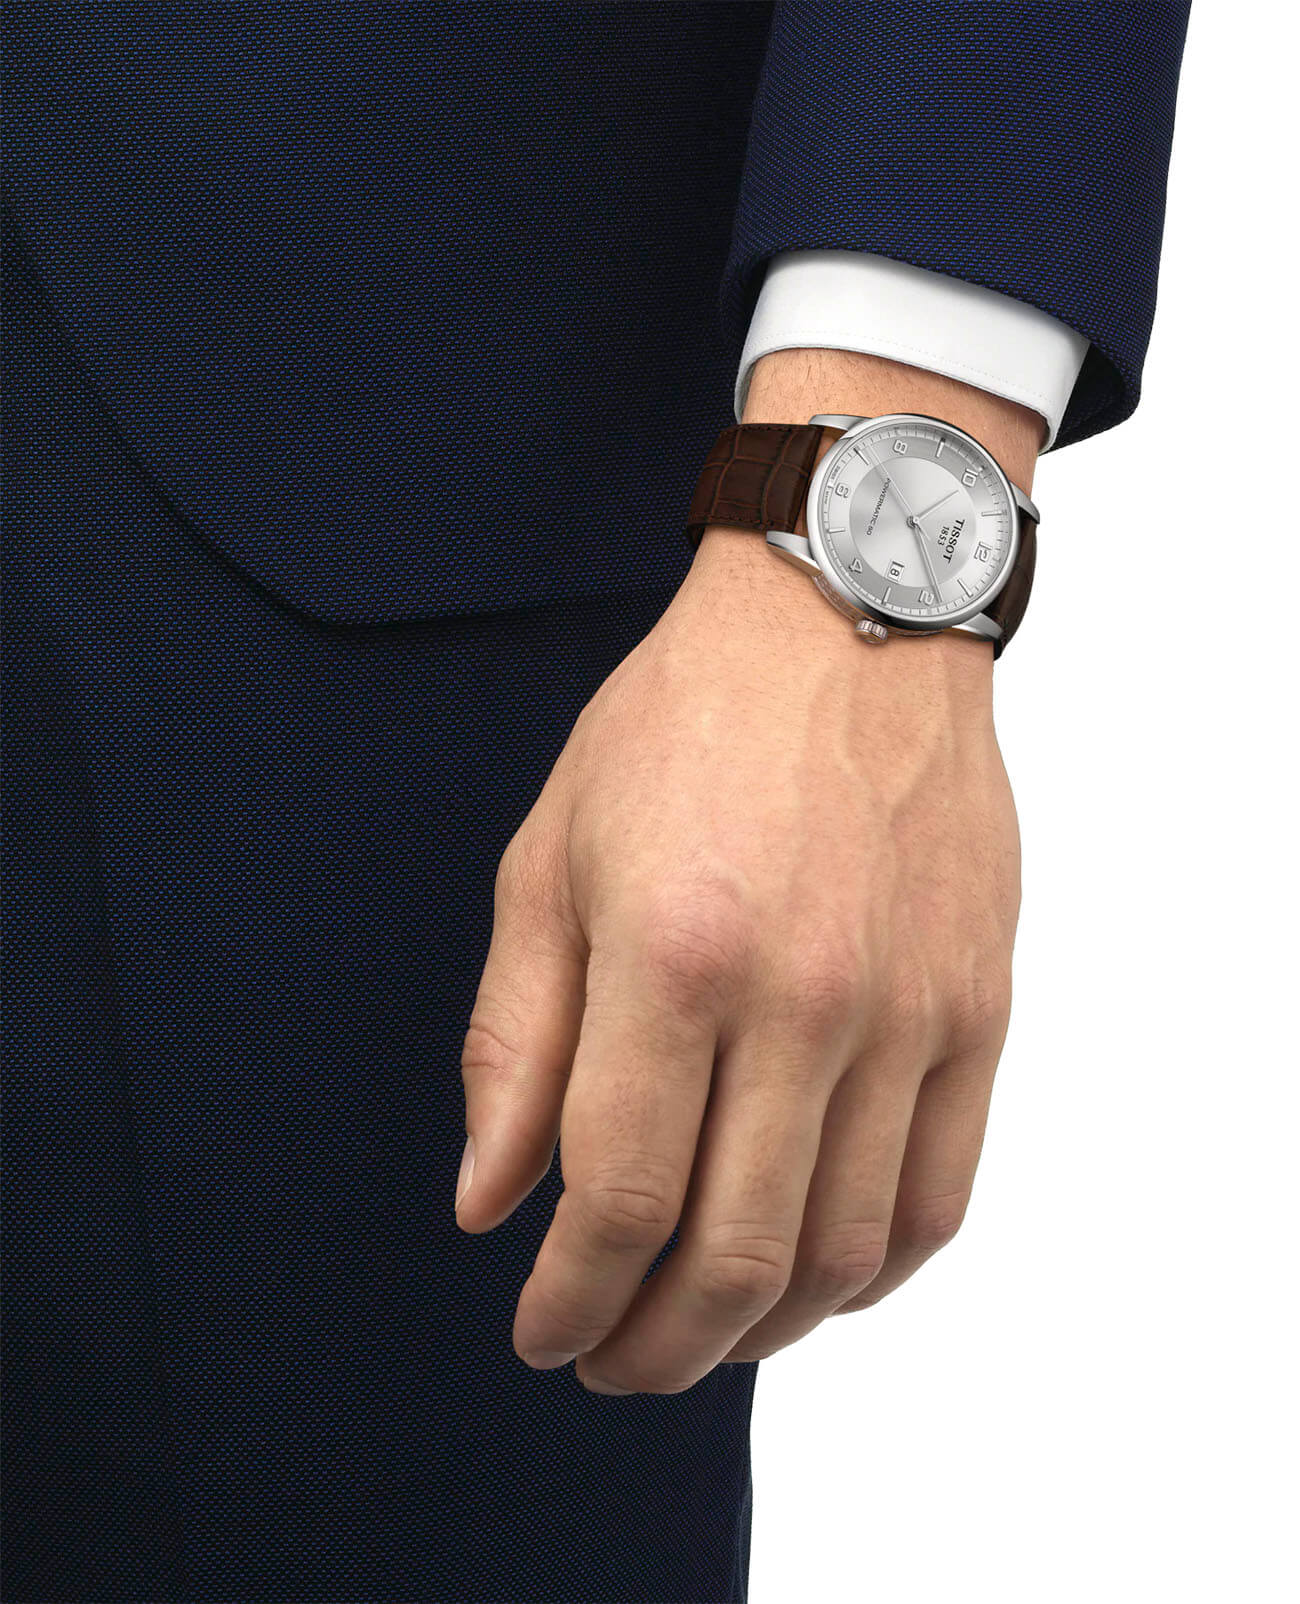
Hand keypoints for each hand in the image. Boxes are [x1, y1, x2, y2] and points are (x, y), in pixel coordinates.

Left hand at [457, 544, 1020, 1395]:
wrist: (850, 620)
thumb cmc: (681, 728)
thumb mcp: (551, 858)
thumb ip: (516, 1039)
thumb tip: (487, 1203)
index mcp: (673, 956)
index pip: (615, 1200)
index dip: (567, 1300)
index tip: (540, 1332)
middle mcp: (804, 1000)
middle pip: (732, 1254)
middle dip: (653, 1346)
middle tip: (608, 1363)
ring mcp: (909, 1012)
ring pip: (842, 1251)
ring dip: (760, 1331)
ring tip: (701, 1333)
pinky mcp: (978, 1009)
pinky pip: (937, 1195)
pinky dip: (871, 1273)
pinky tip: (815, 1280)